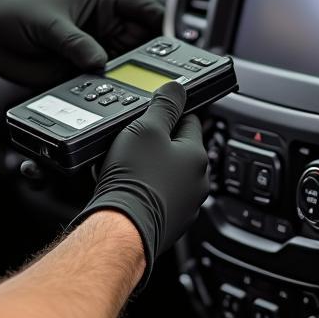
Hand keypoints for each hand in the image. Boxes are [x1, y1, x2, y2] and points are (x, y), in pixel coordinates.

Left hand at [0, 0, 163, 86]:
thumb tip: (100, 63)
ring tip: (143, 93)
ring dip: (132, 81)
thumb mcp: (48, 23)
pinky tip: (116, 104)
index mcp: (101, 4)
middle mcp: (102, 29)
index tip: (175, 43)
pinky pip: (102, 88)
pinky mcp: (78, 77)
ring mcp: (92, 54)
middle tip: (163, 77)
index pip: (143, 10)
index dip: (162, 24)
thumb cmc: (12, 12)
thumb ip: (75, 43)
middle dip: (152, 60)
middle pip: (141, 45)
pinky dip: (110, 97)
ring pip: (124, 70)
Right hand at [72, 81, 208, 289]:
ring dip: (146, 166)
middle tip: (131, 139)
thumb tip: (177, 88)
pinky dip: (140, 189)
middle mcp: (196, 182)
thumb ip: (163, 105)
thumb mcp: (145, 127)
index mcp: (197, 156)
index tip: (153, 111)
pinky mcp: (165, 224)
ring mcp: (182, 206)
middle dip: (154, 142)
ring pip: (163, 174)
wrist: (121, 229)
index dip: (169, 112)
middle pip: (176, 149)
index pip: (190, 120)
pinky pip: (154, 196)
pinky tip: (121, 185)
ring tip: (121, 163)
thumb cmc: (135, 180)